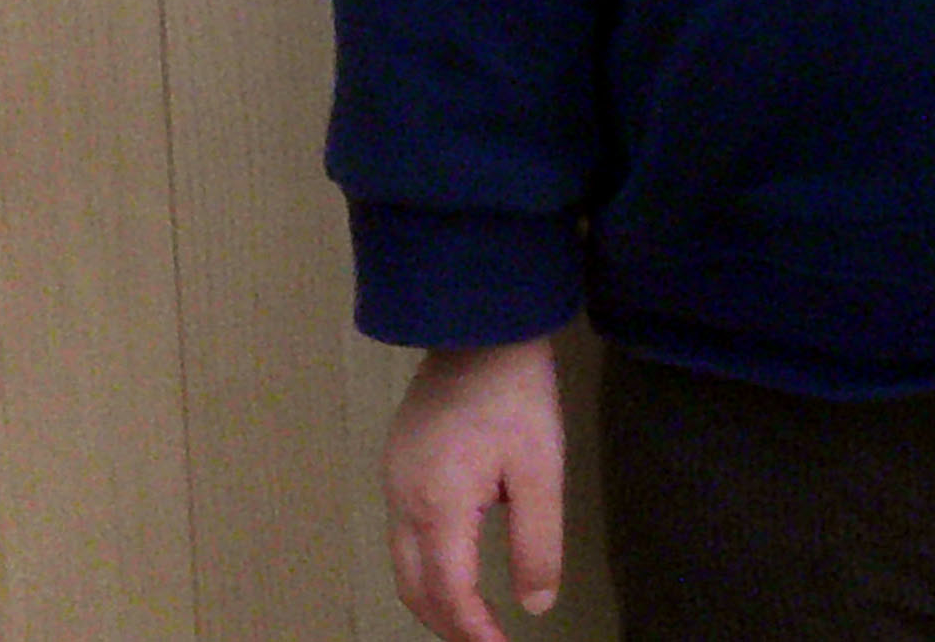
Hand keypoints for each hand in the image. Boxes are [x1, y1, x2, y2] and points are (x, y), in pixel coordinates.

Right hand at [384, 334, 565, 641]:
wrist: (479, 324)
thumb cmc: (515, 395)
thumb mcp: (541, 470)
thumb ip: (537, 543)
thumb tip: (534, 605)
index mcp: (438, 505)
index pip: (448, 593)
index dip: (473, 632)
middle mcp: (403, 498)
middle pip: (413, 586)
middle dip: (447, 623)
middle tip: (484, 640)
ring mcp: (393, 478)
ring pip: (402, 561)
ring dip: (433, 596)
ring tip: (472, 614)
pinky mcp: (397, 460)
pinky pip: (401, 531)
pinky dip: (424, 563)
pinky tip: (453, 562)